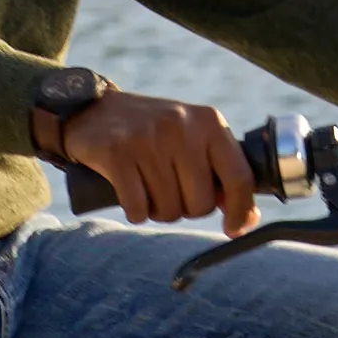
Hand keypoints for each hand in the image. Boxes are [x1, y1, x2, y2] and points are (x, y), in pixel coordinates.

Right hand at [48, 89, 261, 226]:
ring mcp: (148, 139)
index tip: (233, 228)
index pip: (239, 177)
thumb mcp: (192, 139)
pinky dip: (135, 211)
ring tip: (147, 187)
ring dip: (158, 210)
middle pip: (201, 203)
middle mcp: (182, 126)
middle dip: (185, 208)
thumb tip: (245, 220)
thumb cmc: (152, 132)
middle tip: (169, 191)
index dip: (240, 211)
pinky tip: (129, 193)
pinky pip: (138, 209)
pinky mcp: (117, 153)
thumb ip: (220, 172)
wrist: (93, 109)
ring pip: (168, 210)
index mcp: (209, 122)